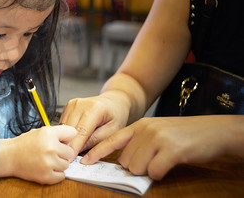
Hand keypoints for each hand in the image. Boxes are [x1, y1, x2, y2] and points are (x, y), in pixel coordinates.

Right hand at [0, 125, 75, 183]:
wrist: (10, 156)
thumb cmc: (24, 144)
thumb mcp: (40, 131)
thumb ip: (57, 133)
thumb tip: (71, 140)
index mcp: (49, 133)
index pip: (72, 133)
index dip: (67, 137)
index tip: (62, 140)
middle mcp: (50, 147)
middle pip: (70, 152)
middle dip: (63, 152)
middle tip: (52, 152)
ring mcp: (49, 163)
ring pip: (66, 165)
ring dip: (59, 163)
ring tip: (48, 160)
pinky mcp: (46, 176)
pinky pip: (62, 176)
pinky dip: (56, 173)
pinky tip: (47, 168)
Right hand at [59, 92, 130, 157]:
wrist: (113, 101)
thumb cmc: (115, 115)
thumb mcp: (112, 131)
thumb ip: (96, 141)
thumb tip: (79, 151)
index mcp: (95, 108)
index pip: (81, 131)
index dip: (74, 146)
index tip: (70, 159)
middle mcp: (80, 104)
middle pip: (69, 129)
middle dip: (68, 144)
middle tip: (68, 158)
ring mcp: (72, 104)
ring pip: (63, 127)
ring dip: (65, 138)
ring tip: (71, 148)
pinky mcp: (68, 106)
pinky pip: (63, 123)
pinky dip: (65, 132)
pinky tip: (72, 137)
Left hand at [80, 116, 240, 179]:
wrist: (212, 130)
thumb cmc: (183, 134)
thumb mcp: (157, 131)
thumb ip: (139, 141)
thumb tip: (124, 162)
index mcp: (139, 125)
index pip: (112, 140)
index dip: (97, 152)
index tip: (84, 162)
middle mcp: (145, 130)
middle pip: (125, 161)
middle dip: (137, 167)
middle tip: (154, 160)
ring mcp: (157, 139)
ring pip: (137, 168)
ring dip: (148, 170)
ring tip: (163, 159)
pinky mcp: (171, 150)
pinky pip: (154, 172)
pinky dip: (160, 173)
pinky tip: (170, 163)